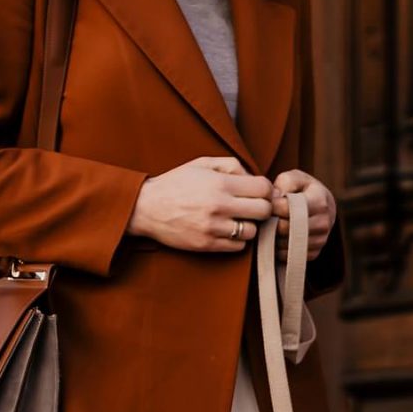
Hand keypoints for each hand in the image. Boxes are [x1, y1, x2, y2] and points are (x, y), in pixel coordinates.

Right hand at [127, 155, 275, 252]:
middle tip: (253, 207)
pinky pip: (238, 247)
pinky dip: (237, 240)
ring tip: (238, 220)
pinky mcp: (207, 245)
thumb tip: (254, 177)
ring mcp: (213, 227)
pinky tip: (227, 231)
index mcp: (220, 183)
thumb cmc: (176, 184)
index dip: (266, 190)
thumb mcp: (202, 164)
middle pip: (264, 211)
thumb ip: (231, 165)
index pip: (264, 188)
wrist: (146, 208)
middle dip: (262, 208)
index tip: (259, 192)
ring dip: (249, 226)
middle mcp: (219, 205)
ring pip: (253, 231)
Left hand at [268, 170, 335, 257]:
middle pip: (284, 228)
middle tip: (264, 217)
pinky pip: (289, 256)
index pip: (286, 208)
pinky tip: (278, 237)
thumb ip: (284, 182)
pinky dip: (278, 249)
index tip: (267, 204)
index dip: (271, 206)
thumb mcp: (296, 178)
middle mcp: (323, 223)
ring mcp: (320, 240)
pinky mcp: (314, 253)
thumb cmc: (304, 190)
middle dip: (269, 223)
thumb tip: (273, 199)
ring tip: (270, 226)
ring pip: (285, 244)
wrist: (324, 207)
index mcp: (319, 201)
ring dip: (272, 237)